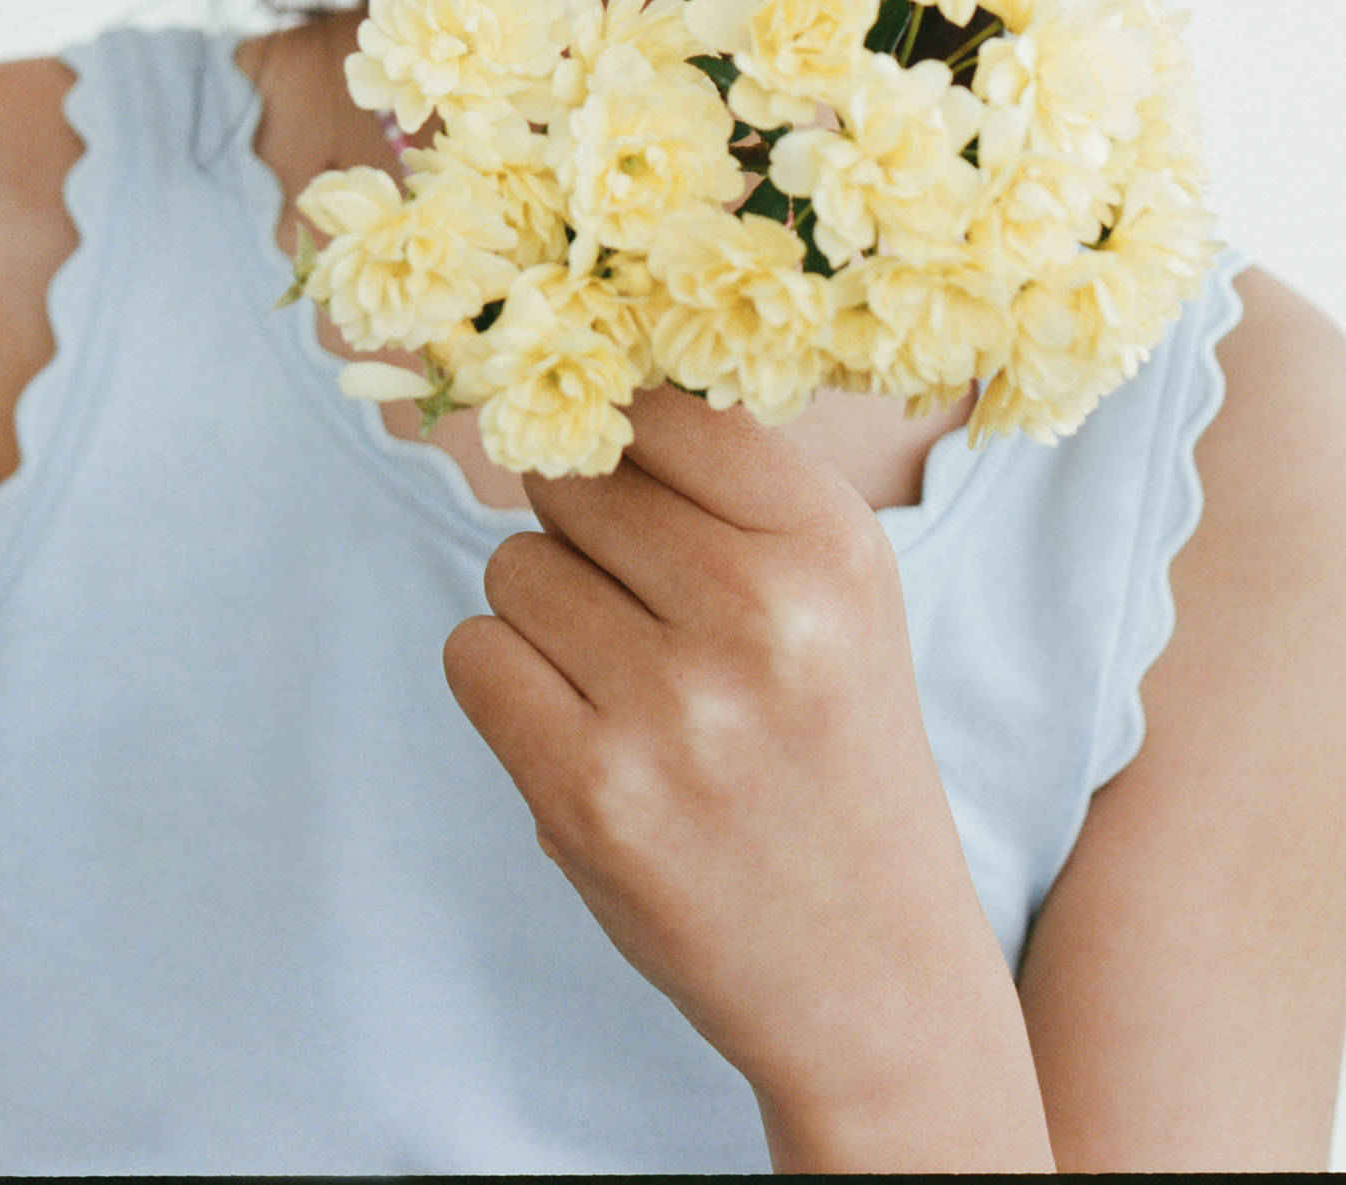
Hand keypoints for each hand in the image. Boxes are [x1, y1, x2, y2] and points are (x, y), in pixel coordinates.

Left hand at [442, 387, 1053, 1172]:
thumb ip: (726, 484)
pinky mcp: (593, 796)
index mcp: (831, 542)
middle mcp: (761, 611)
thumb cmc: (831, 748)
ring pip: (512, 566)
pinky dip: (503, 684)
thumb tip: (583, 376)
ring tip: (621, 683)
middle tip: (642, 615)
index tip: (638, 489)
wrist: (873, 969)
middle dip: (583, 536)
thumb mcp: (837, 592)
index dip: (629, 445)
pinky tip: (574, 729)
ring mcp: (673, 708)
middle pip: (573, 483)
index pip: (661, 410)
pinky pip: (473, 656)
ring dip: (541, 615)